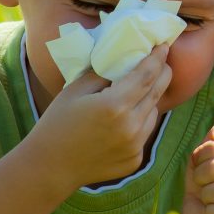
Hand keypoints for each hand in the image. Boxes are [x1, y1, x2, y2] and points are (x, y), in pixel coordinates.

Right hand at [25, 44, 171, 191]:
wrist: (49, 168)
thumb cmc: (57, 123)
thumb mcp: (76, 90)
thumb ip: (103, 74)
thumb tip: (125, 61)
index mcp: (115, 105)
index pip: (147, 75)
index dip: (158, 58)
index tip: (164, 46)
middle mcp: (131, 126)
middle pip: (157, 92)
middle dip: (163, 73)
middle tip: (162, 61)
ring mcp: (135, 145)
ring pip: (154, 112)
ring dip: (150, 99)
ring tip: (139, 91)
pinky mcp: (135, 159)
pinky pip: (145, 132)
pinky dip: (141, 121)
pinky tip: (125, 119)